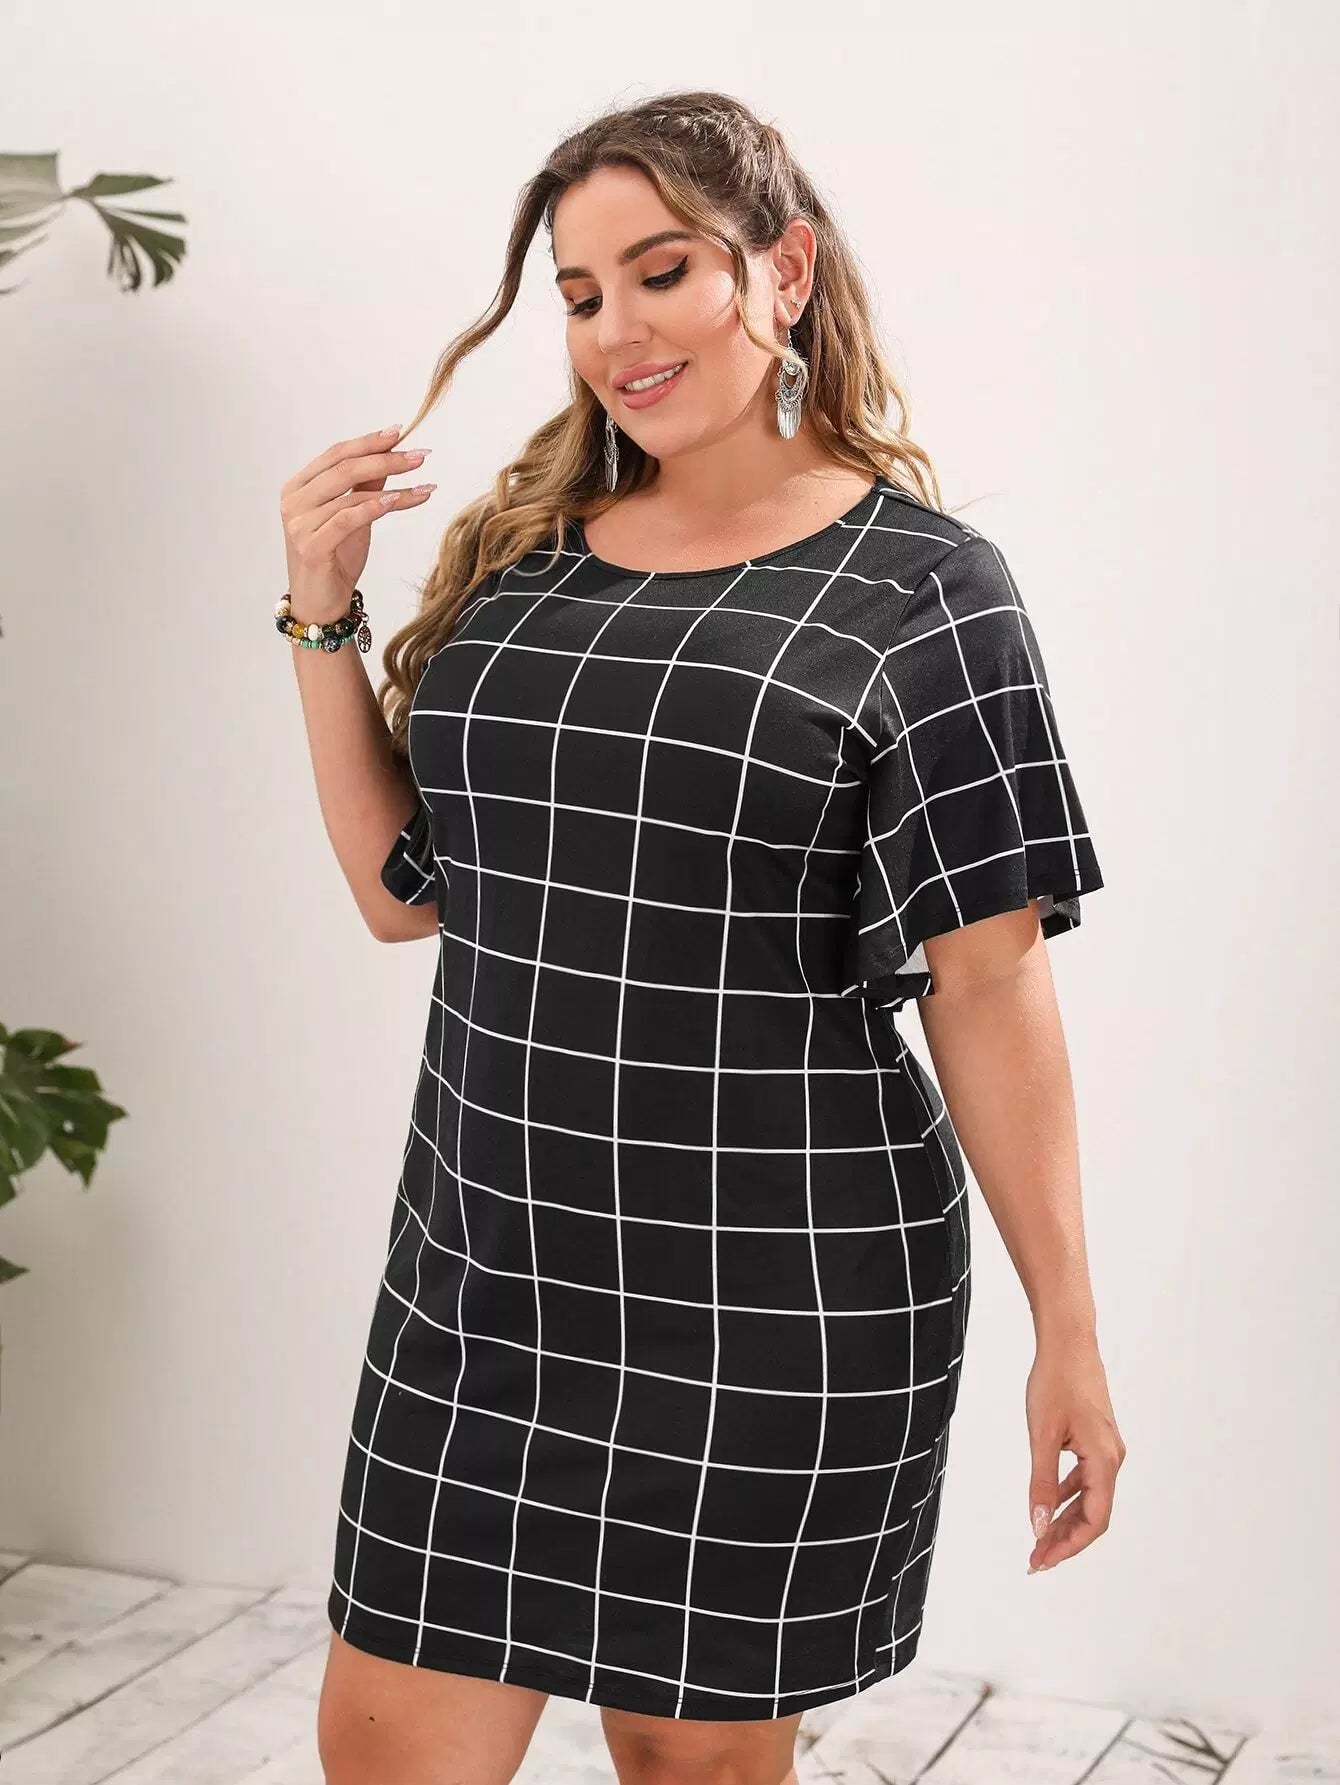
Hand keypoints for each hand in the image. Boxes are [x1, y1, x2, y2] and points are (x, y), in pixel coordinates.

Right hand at [278, 423, 435, 619]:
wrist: (321, 604)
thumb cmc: (335, 559)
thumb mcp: (353, 516)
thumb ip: (365, 486)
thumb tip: (390, 454)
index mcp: (299, 487)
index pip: (336, 454)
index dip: (368, 442)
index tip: (400, 433)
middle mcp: (294, 501)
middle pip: (344, 468)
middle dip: (385, 459)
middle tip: (420, 455)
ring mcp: (299, 524)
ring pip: (350, 494)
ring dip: (392, 486)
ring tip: (423, 484)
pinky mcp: (311, 546)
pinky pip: (347, 519)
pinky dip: (375, 508)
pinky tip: (399, 501)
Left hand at [1024, 1331, 1125, 1571]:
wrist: (1068, 1343)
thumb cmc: (1055, 1382)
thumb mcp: (1042, 1435)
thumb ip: (1042, 1483)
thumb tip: (1038, 1525)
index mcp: (1104, 1460)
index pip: (1094, 1520)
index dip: (1069, 1545)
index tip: (1042, 1560)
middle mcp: (1112, 1459)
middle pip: (1093, 1514)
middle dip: (1064, 1539)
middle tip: (1035, 1559)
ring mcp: (1107, 1449)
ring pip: (1088, 1498)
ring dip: (1064, 1520)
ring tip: (1038, 1538)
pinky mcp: (1097, 1440)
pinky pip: (1085, 1479)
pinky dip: (1067, 1495)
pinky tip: (1049, 1503)